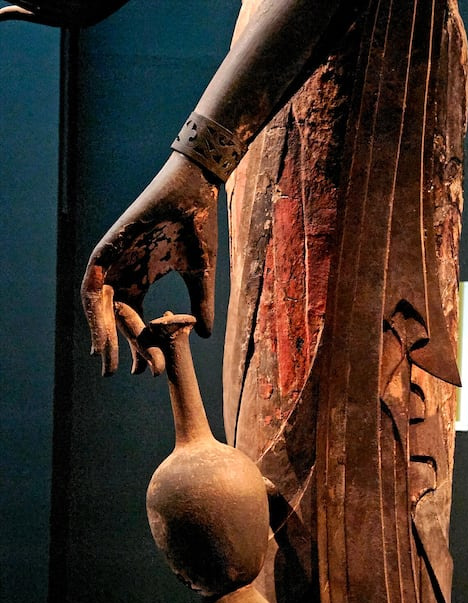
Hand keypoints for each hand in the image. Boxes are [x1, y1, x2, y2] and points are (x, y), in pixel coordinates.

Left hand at [81, 152, 218, 374]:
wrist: (193, 194)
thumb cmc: (198, 229)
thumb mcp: (200, 277)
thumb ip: (201, 305)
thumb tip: (206, 335)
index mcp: (143, 280)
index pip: (138, 321)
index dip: (143, 346)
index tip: (149, 371)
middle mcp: (125, 274)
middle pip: (114, 318)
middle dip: (116, 347)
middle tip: (118, 373)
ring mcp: (114, 263)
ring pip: (98, 306)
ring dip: (101, 335)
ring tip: (107, 361)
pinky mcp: (106, 250)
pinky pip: (91, 286)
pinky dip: (93, 311)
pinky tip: (100, 334)